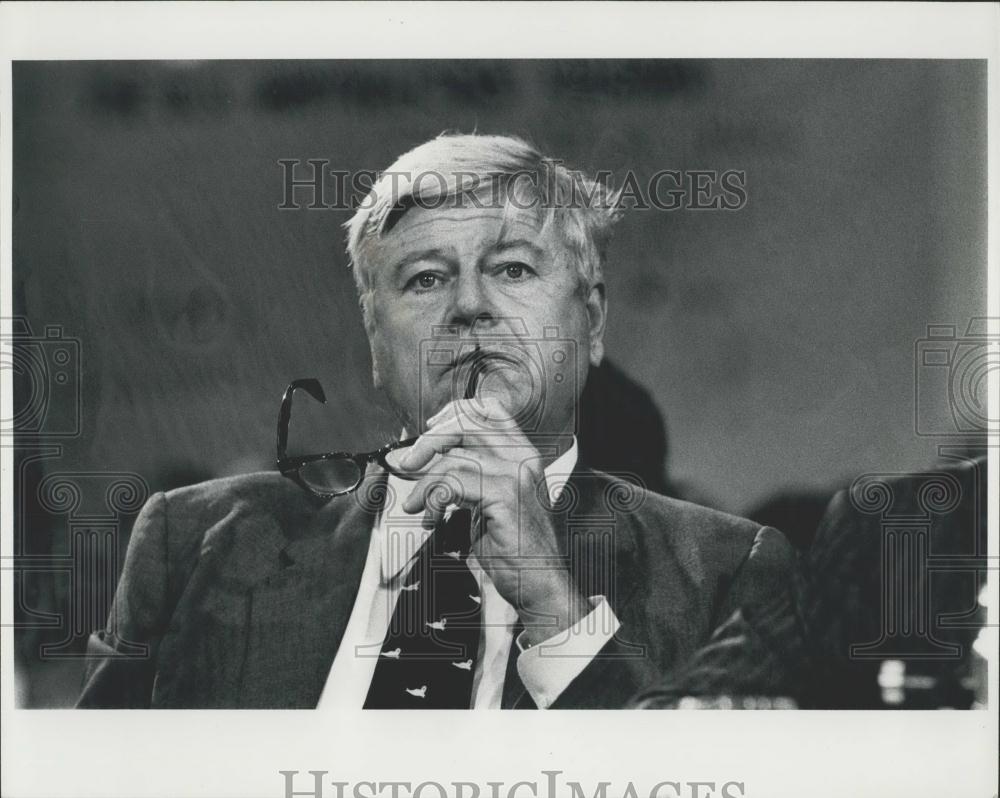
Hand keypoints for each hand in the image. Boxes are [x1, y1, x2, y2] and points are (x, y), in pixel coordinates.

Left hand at [398, 397, 587, 645]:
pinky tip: (431, 518)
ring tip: (417, 506)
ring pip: (454, 456)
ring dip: (424, 482)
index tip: (430, 429)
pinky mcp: (505, 496)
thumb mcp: (487, 503)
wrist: (541, 583)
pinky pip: (453, 483)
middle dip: (428, 440)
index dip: (455, 412)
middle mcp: (523, 457)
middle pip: (467, 422)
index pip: (489, 409)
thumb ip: (466, 477)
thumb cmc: (514, 548)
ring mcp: (516, 475)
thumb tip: (420, 462)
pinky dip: (433, 499)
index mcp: (522, 454)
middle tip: (408, 465)